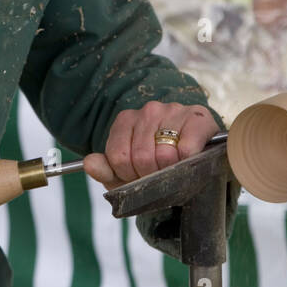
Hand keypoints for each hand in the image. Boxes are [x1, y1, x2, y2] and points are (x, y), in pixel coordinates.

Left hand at [83, 101, 219, 188]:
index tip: (139, 175)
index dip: (129, 175)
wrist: (194, 161)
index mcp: (126, 120)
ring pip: (165, 156)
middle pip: (141, 158)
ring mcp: (173, 111)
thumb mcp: (126, 173)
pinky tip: (189, 158)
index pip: (118, 157)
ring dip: (171, 171)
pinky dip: (188, 162)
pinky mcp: (197, 118)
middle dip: (151, 175)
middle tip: (160, 174)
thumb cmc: (157, 166)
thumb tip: (89, 163)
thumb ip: (106, 169)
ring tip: (176, 167)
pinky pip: (187, 150)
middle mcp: (149, 110)